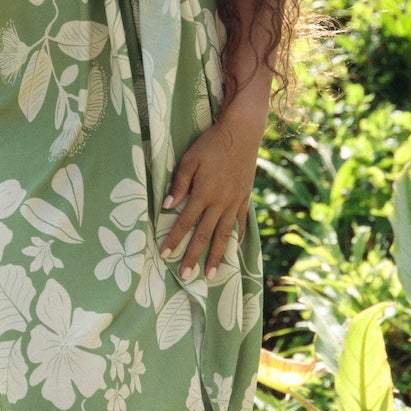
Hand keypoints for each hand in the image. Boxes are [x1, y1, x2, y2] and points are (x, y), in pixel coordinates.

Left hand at [160, 108, 263, 278]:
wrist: (242, 133)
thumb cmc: (211, 144)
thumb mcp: (189, 160)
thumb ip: (179, 184)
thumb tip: (168, 206)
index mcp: (204, 193)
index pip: (185, 222)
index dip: (174, 240)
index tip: (165, 255)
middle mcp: (220, 202)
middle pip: (204, 235)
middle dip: (193, 257)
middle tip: (185, 276)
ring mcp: (234, 202)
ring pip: (224, 235)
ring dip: (216, 256)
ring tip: (211, 275)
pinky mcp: (245, 198)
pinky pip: (240, 222)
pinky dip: (237, 237)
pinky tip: (233, 249)